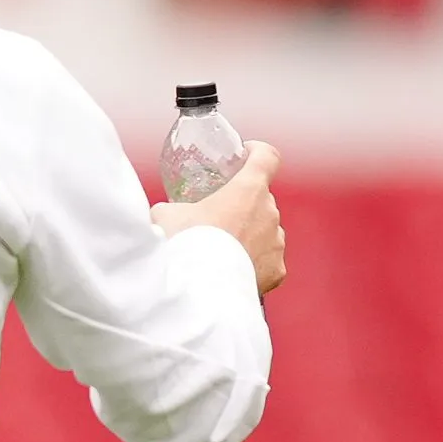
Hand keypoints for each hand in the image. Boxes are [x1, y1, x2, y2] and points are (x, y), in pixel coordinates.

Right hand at [154, 140, 285, 295]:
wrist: (197, 289)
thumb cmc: (183, 244)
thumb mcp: (165, 214)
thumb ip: (176, 208)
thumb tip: (167, 214)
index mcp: (248, 189)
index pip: (267, 157)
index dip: (257, 152)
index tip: (245, 156)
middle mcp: (269, 212)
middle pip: (262, 199)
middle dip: (242, 205)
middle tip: (216, 217)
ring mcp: (276, 242)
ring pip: (266, 230)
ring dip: (249, 235)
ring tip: (220, 250)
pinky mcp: (277, 270)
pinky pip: (267, 260)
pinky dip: (252, 263)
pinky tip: (230, 271)